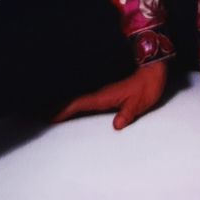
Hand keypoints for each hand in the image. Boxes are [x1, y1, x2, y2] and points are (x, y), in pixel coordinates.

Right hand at [49, 61, 167, 130]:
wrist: (153, 73)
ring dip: (69, 110)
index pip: (80, 104)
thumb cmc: (146, 88)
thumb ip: (127, 114)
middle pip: (76, 103)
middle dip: (61, 110)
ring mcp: (105, 94)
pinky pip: (90, 103)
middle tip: (46, 120)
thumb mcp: (138, 103)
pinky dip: (80, 109)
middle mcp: (102, 94)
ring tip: (56, 119)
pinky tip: (78, 115)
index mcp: (105, 96)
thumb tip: (116, 126)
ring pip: (82, 103)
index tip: (51, 118)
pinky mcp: (110, 96)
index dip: (65, 110)